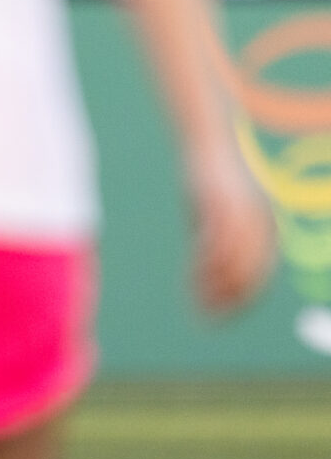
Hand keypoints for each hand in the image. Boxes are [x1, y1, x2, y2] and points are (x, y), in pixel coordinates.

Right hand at [187, 142, 275, 313]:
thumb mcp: (214, 213)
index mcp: (267, 228)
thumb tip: (205, 271)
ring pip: (235, 263)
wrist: (206, 140)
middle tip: (208, 319)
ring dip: (215, 288)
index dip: (242, 299)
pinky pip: (216, 242)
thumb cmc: (208, 179)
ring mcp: (242, 214)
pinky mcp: (220, 203)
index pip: (260, 274)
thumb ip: (216, 239)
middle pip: (252, 274)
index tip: (220, 316)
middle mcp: (261, 224)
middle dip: (230, 301)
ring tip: (197, 304)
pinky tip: (191, 278)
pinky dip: (205, 266)